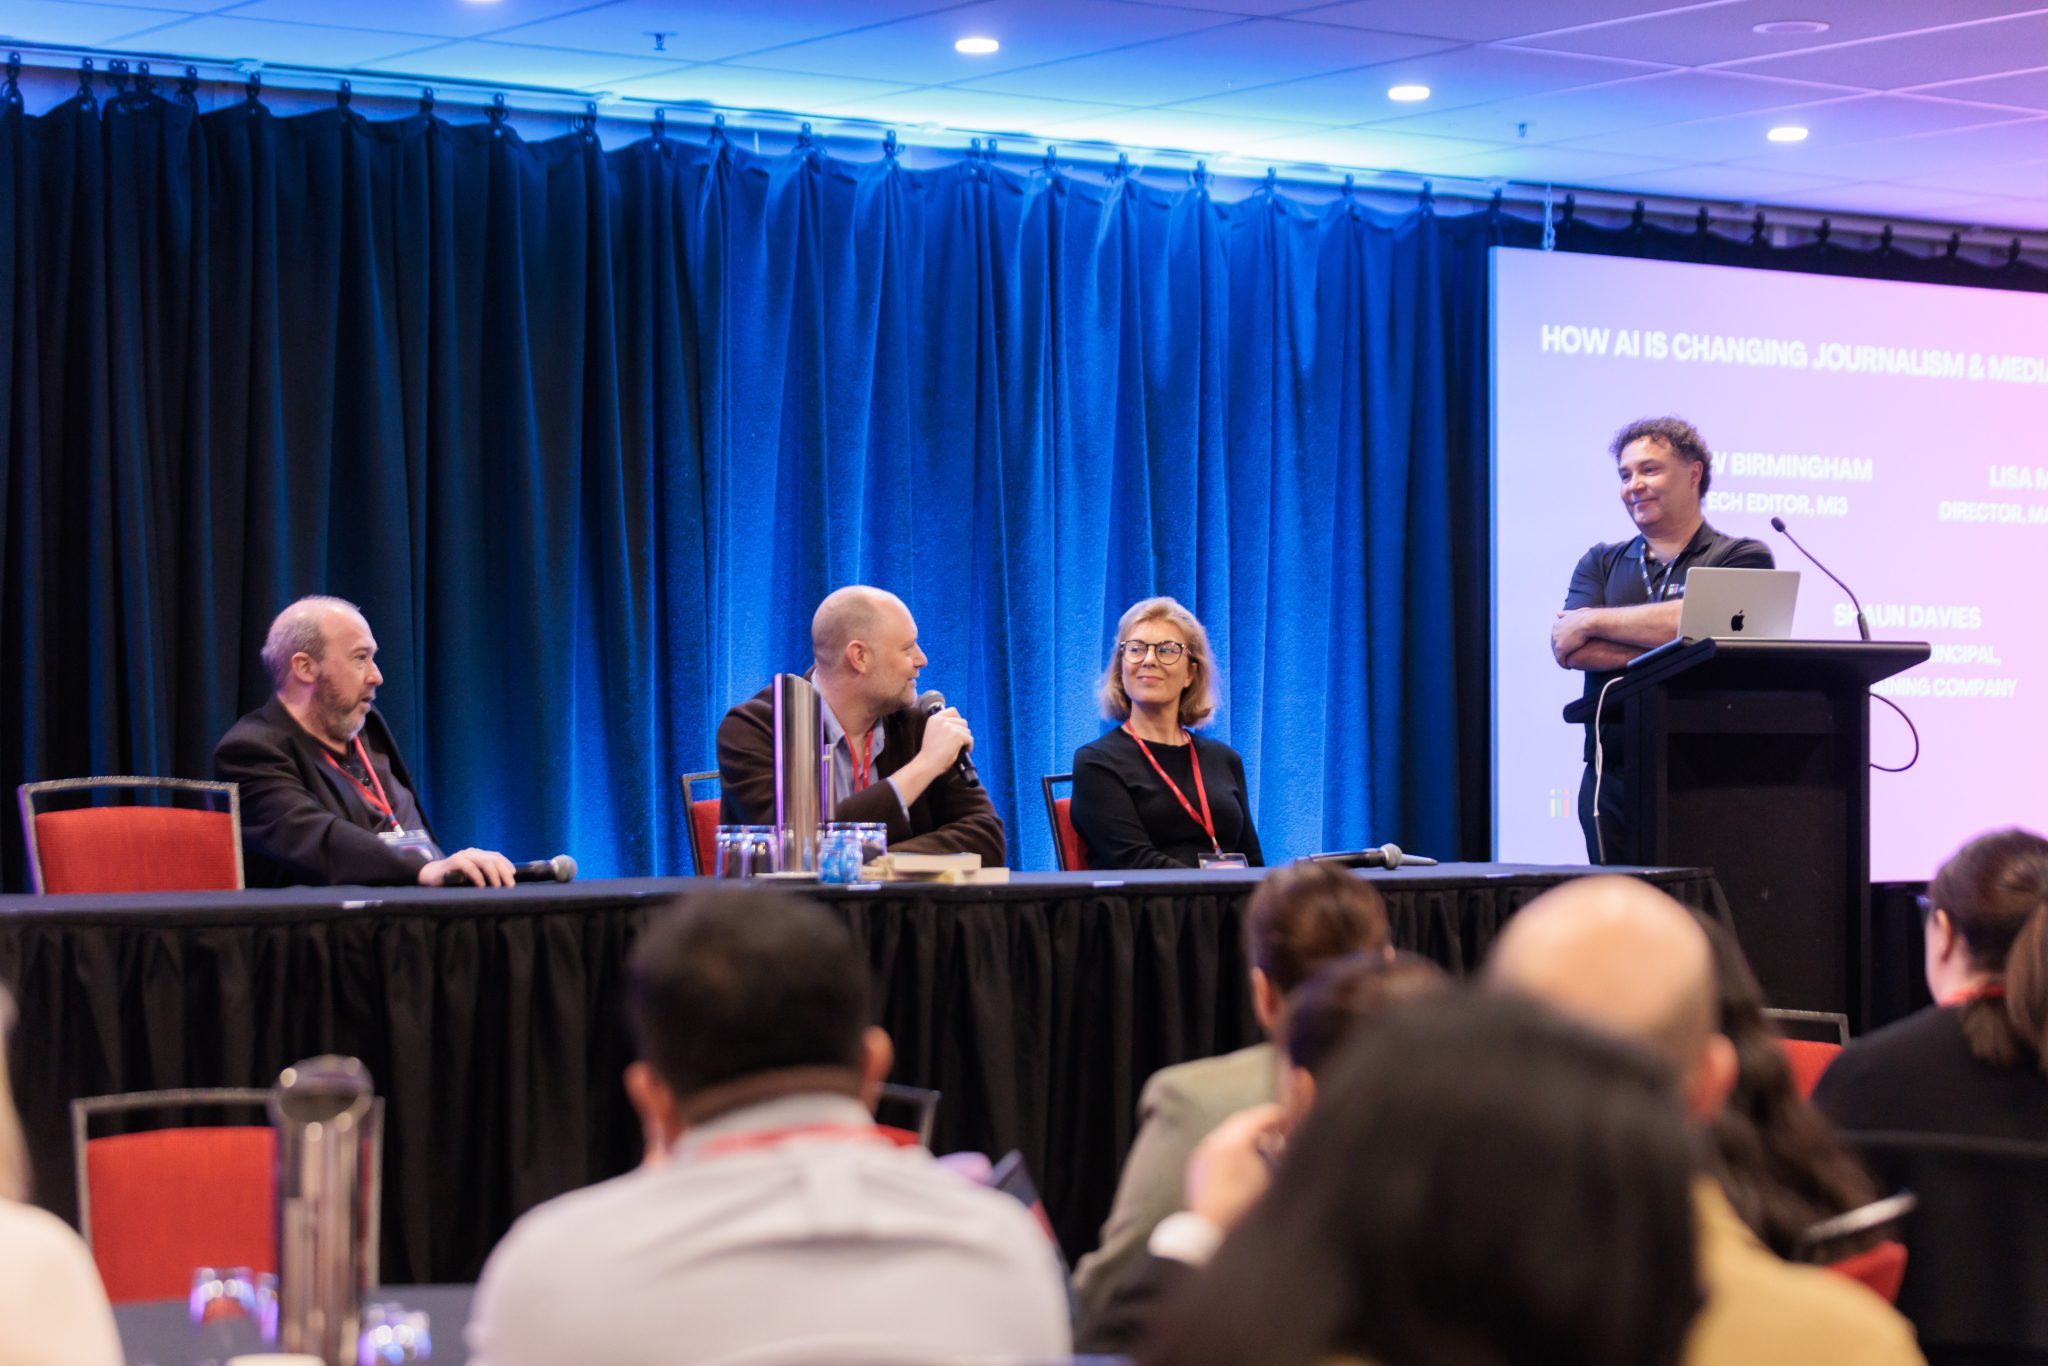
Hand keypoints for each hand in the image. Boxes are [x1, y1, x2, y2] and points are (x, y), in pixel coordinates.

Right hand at [419, 847, 517, 886]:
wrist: (429, 875)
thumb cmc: (452, 878)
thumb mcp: (470, 875)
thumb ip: (482, 875)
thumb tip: (501, 884)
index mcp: (477, 854)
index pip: (496, 856)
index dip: (506, 865)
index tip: (513, 876)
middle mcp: (471, 852)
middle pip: (493, 859)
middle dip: (504, 872)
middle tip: (510, 885)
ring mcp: (462, 856)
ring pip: (484, 862)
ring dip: (494, 875)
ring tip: (498, 887)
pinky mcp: (453, 862)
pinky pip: (469, 867)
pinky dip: (477, 877)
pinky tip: (482, 886)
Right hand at [916, 707, 972, 769]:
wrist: (928, 763)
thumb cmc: (931, 753)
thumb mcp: (933, 733)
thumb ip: (942, 726)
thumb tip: (959, 725)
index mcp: (934, 718)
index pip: (952, 711)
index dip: (958, 720)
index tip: (958, 729)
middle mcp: (941, 720)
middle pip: (963, 721)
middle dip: (963, 731)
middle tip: (960, 741)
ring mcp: (949, 726)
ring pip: (967, 730)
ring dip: (966, 739)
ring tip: (959, 748)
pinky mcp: (957, 735)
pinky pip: (970, 739)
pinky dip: (969, 746)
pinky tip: (964, 751)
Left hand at [1186, 1102, 1284, 1231]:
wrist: (1211, 1232)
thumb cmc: (1245, 1209)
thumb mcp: (1269, 1180)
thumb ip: (1276, 1155)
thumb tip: (1279, 1143)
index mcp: (1234, 1143)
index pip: (1258, 1117)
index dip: (1276, 1115)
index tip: (1287, 1117)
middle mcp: (1215, 1142)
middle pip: (1241, 1121)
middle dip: (1261, 1123)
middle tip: (1278, 1128)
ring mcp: (1203, 1152)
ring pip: (1228, 1132)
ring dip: (1246, 1133)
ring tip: (1264, 1144)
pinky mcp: (1198, 1164)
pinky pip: (1218, 1145)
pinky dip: (1233, 1144)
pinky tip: (1245, 1158)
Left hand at [1552, 608, 1597, 662]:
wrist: (1590, 622)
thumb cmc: (1588, 617)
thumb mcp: (1574, 613)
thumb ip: (1566, 614)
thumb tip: (1557, 613)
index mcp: (1557, 625)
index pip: (1556, 636)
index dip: (1562, 642)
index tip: (1567, 646)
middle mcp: (1554, 633)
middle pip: (1554, 645)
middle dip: (1560, 651)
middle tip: (1566, 657)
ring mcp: (1556, 642)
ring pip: (1556, 654)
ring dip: (1561, 659)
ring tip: (1567, 663)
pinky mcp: (1560, 650)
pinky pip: (1560, 660)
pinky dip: (1563, 664)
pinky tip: (1568, 667)